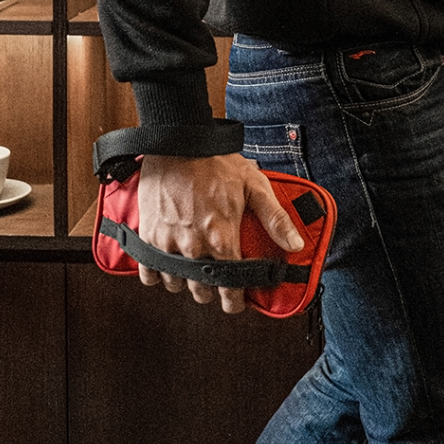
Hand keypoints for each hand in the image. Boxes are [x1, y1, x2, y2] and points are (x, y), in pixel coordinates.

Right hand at [136, 152, 303, 312]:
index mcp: (221, 238)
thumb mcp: (254, 185)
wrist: (178, 141)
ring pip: (176, 284)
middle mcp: (193, 247)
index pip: (230, 288)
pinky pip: (148, 272)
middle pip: (202, 291)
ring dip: (187, 282)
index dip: (235, 301)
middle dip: (212, 290)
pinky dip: (157, 275)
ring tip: (195, 270)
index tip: (237, 302)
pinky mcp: (148, 235)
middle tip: (218, 280)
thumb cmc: (217, 161)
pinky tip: (167, 266)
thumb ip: (275, 218)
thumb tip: (296, 245)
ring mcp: (167, 243)